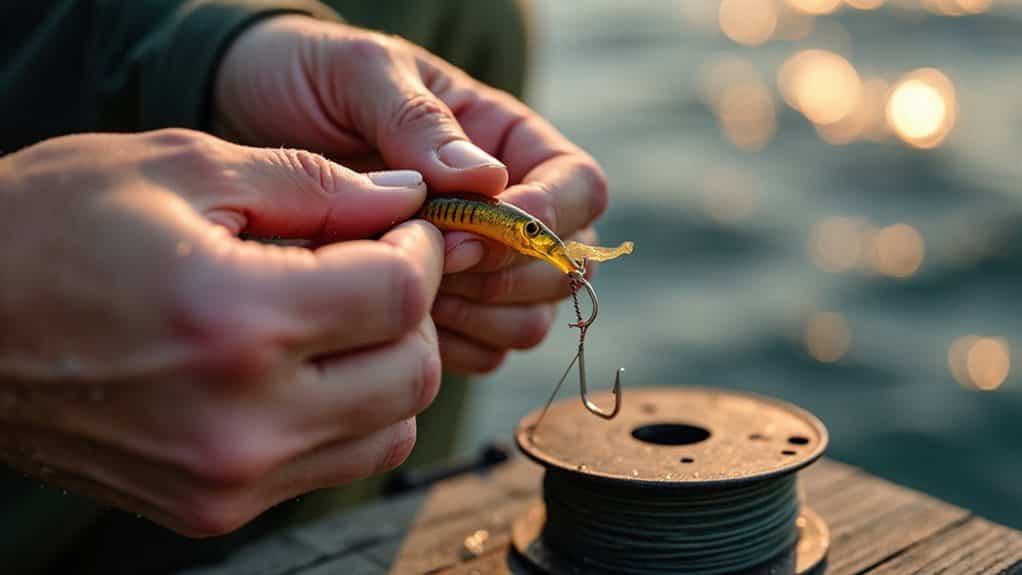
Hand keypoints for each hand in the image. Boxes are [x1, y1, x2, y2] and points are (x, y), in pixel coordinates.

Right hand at [0, 129, 442, 535]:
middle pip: (414, 375)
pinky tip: (300, 365)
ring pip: (389, 432)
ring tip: (340, 317)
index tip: (401, 226)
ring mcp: (227, 480)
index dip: (420, 250)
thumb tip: (405, 199)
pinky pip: (330, 466)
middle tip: (379, 266)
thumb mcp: (180, 170)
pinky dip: (344, 415)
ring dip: (388, 368)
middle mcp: (241, 423)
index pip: (400, 296)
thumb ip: (313, 186)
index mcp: (235, 322)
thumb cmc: (47, 229)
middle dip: (416, 312)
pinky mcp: (211, 510)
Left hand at [214, 15, 608, 372]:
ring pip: (529, 320)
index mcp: (506, 141)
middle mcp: (507, 208)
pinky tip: (393, 322)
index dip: (544, 218)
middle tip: (430, 259)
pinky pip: (483, 353)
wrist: (244, 116)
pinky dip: (449, 348)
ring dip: (478, 316)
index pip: (579, 188)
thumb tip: (486, 181)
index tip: (473, 226)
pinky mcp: (447, 309)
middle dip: (506, 275)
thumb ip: (419, 121)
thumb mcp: (359, 73)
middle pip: (564, 267)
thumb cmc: (308, 79)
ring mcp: (480, 265)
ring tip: (404, 287)